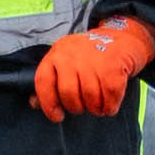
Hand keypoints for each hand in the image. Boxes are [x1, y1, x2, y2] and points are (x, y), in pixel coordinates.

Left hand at [31, 16, 154, 122]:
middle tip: (83, 107)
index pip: (43, 81)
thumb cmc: (89, 58)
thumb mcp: (65, 63)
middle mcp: (72, 54)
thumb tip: (35, 104)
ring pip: (90, 97)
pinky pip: (110, 95)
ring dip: (95, 108)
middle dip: (76, 107)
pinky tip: (109, 105)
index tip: (57, 116)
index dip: (48, 104)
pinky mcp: (113, 65)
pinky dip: (110, 106)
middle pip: (68, 93)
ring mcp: (94, 58)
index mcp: (56, 54)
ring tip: (98, 105)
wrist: (120, 39)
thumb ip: (50, 82)